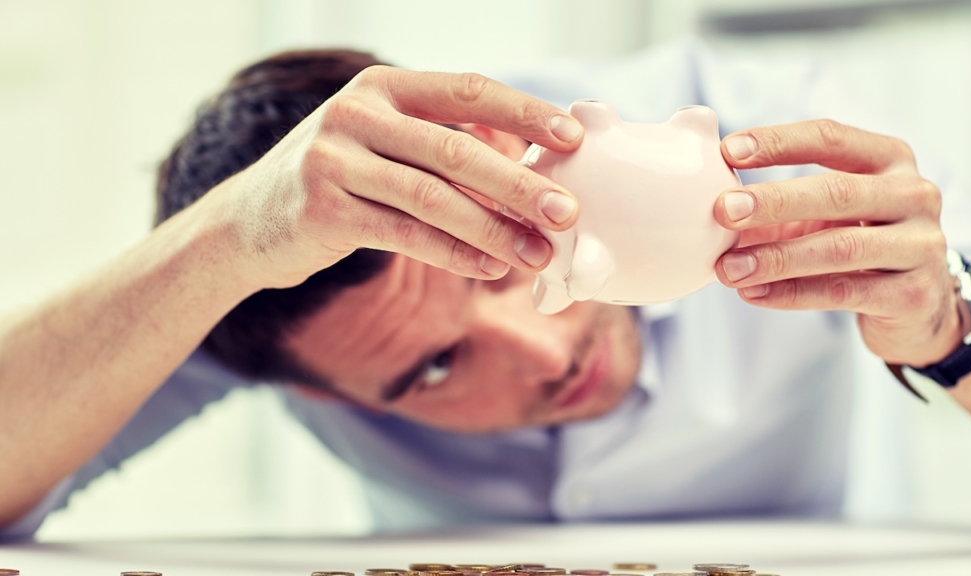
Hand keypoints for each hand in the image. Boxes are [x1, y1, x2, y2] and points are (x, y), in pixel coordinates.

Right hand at [222, 66, 583, 287]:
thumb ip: (441, 144)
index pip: (467, 90)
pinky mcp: (322, 210)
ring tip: (538, 255)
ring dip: (494, 230)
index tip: (574, 139)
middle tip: (568, 213)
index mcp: (383, 87)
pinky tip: (491, 268)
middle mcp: (355, 113)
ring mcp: (334, 160)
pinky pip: (404, 235)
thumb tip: (531, 166)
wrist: (247, 224)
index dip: (525, 114)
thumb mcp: (382, 143)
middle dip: (520, 184)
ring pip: (433, 197)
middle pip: (456, 149)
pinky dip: (454, 254)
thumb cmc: (337, 181)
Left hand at [713, 119, 965, 365]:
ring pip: (839, 248)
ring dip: (775, 257)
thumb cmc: (858, 243)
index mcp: (889, 159)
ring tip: (727, 269)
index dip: (778, 142)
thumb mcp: (824, 212)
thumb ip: (773, 199)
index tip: (727, 151)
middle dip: (773, 201)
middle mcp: (914, 195)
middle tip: (723, 210)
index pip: (830, 137)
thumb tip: (705, 187)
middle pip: (836, 191)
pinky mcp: (913, 295)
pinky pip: (842, 292)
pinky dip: (791, 293)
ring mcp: (921, 246)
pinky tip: (752, 293)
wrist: (919, 306)